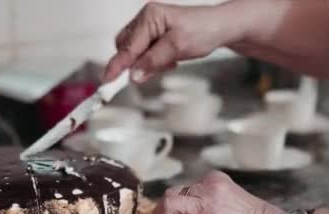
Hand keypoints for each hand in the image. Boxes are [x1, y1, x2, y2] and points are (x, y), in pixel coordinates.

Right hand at [103, 2, 243, 82]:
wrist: (221, 28)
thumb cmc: (204, 31)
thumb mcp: (178, 48)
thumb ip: (153, 61)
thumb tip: (133, 75)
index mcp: (149, 17)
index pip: (127, 46)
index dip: (116, 66)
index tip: (106, 82)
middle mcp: (145, 19)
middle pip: (124, 48)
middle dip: (132, 64)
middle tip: (147, 74)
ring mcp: (148, 27)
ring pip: (133, 52)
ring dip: (144, 64)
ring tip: (168, 62)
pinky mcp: (153, 36)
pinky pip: (142, 53)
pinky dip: (151, 62)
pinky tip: (168, 60)